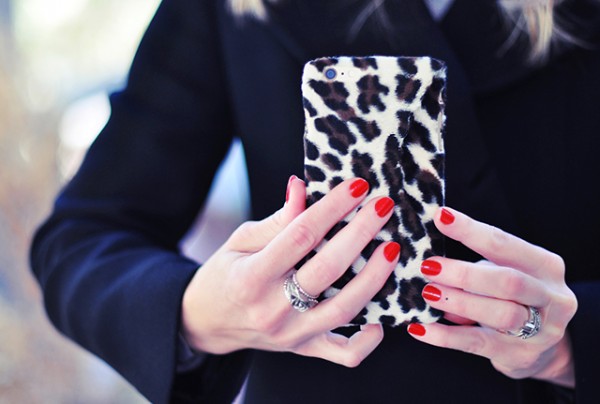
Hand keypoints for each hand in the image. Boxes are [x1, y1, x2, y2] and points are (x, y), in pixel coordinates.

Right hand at [181, 177, 399, 366]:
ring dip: (374, 277)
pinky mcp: (303, 348)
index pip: (300, 235)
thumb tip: (302, 187)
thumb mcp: (240, 241)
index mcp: (250, 277)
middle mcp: (271, 309)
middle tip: (382, 207)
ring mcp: (290, 334)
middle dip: (360, 233)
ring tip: (392, 249)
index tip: (357, 186)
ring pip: (343, 309)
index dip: (332, 207)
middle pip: (327, 269)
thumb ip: (276, 220)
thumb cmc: (224, 274)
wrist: (207, 321)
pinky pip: (345, 353)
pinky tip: (381, 315)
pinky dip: (368, 340)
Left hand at [407, 207, 577, 386]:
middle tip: (428, 267)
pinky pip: (478, 344)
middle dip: (465, 274)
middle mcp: (551, 297)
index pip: (506, 244)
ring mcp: (541, 331)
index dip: (472, 231)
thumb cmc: (514, 297)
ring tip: (428, 293)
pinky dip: (445, 336)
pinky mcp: (519, 356)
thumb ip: (477, 264)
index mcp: (546, 266)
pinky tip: (420, 328)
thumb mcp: (504, 272)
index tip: (441, 217)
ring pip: (500, 315)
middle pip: (508, 282)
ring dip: (459, 302)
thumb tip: (430, 256)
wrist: (542, 346)